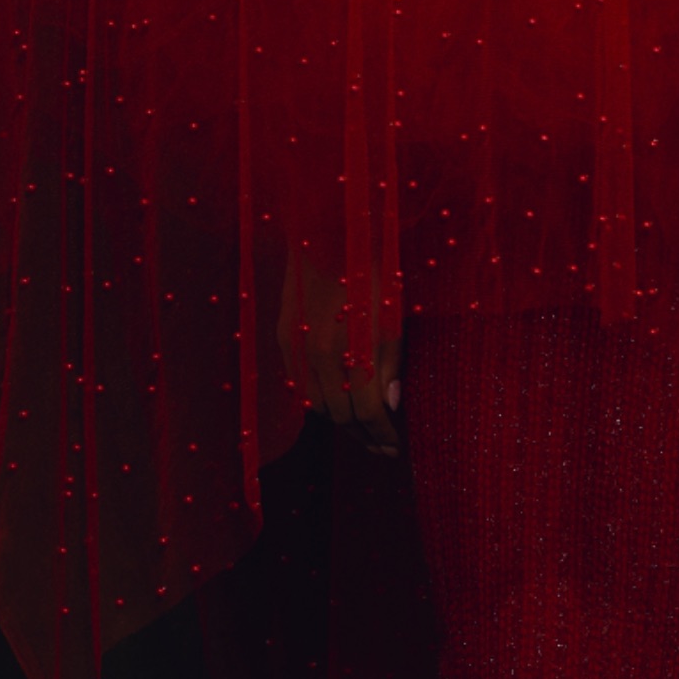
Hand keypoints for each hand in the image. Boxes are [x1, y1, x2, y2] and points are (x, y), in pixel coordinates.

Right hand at [277, 253, 402, 453]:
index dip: (384, 435)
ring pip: (317, 406)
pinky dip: (319, 398)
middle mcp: (321, 357)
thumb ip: (391, 363)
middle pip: (342, 417)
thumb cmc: (370, 268)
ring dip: (341, 421)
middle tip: (381, 444)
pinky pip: (300, 384)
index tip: (396, 446)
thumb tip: (391, 405)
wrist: (327, 232)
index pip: (369, 414)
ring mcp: (297, 350)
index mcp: (354, 351)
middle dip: (364, 435)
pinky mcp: (283, 339)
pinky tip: (335, 399)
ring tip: (361, 427)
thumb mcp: (394, 315)